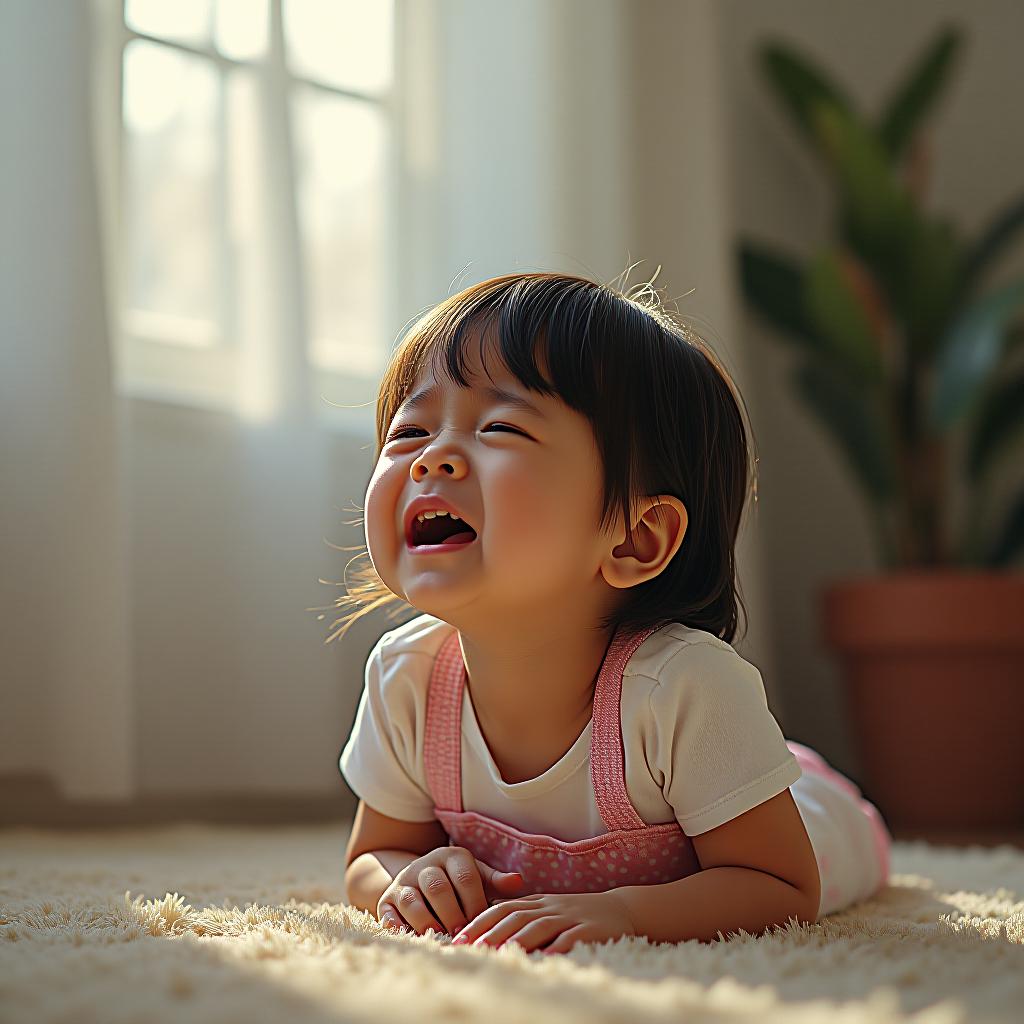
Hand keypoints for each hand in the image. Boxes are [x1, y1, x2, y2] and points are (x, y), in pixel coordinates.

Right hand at [377, 846, 529, 936]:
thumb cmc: (457, 884)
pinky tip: (415, 939)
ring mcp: (404, 882)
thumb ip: (495, 881)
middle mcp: (426, 865)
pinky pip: (390, 915)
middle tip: (462, 936)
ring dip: (427, 923)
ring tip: (441, 939)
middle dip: (452, 915)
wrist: (416, 880)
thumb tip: (518, 882)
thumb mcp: (476, 877)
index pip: (465, 877)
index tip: (482, 924)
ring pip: (412, 900)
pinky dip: (401, 928)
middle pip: (438, 887)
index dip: (475, 903)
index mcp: (452, 857)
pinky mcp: (387, 900)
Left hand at [450, 889, 635, 953]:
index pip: (503, 908)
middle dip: (491, 931)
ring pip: (540, 925)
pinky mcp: (591, 930)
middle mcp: (551, 907)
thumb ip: (523, 917)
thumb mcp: (548, 910)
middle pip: (516, 916)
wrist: (622, 908)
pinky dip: (558, 947)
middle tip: (470, 946)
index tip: (458, 937)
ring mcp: (571, 917)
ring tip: (500, 952)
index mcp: (538, 902)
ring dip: (518, 939)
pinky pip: (572, 938)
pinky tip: (545, 959)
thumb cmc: (578, 914)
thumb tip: (488, 929)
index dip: (480, 921)